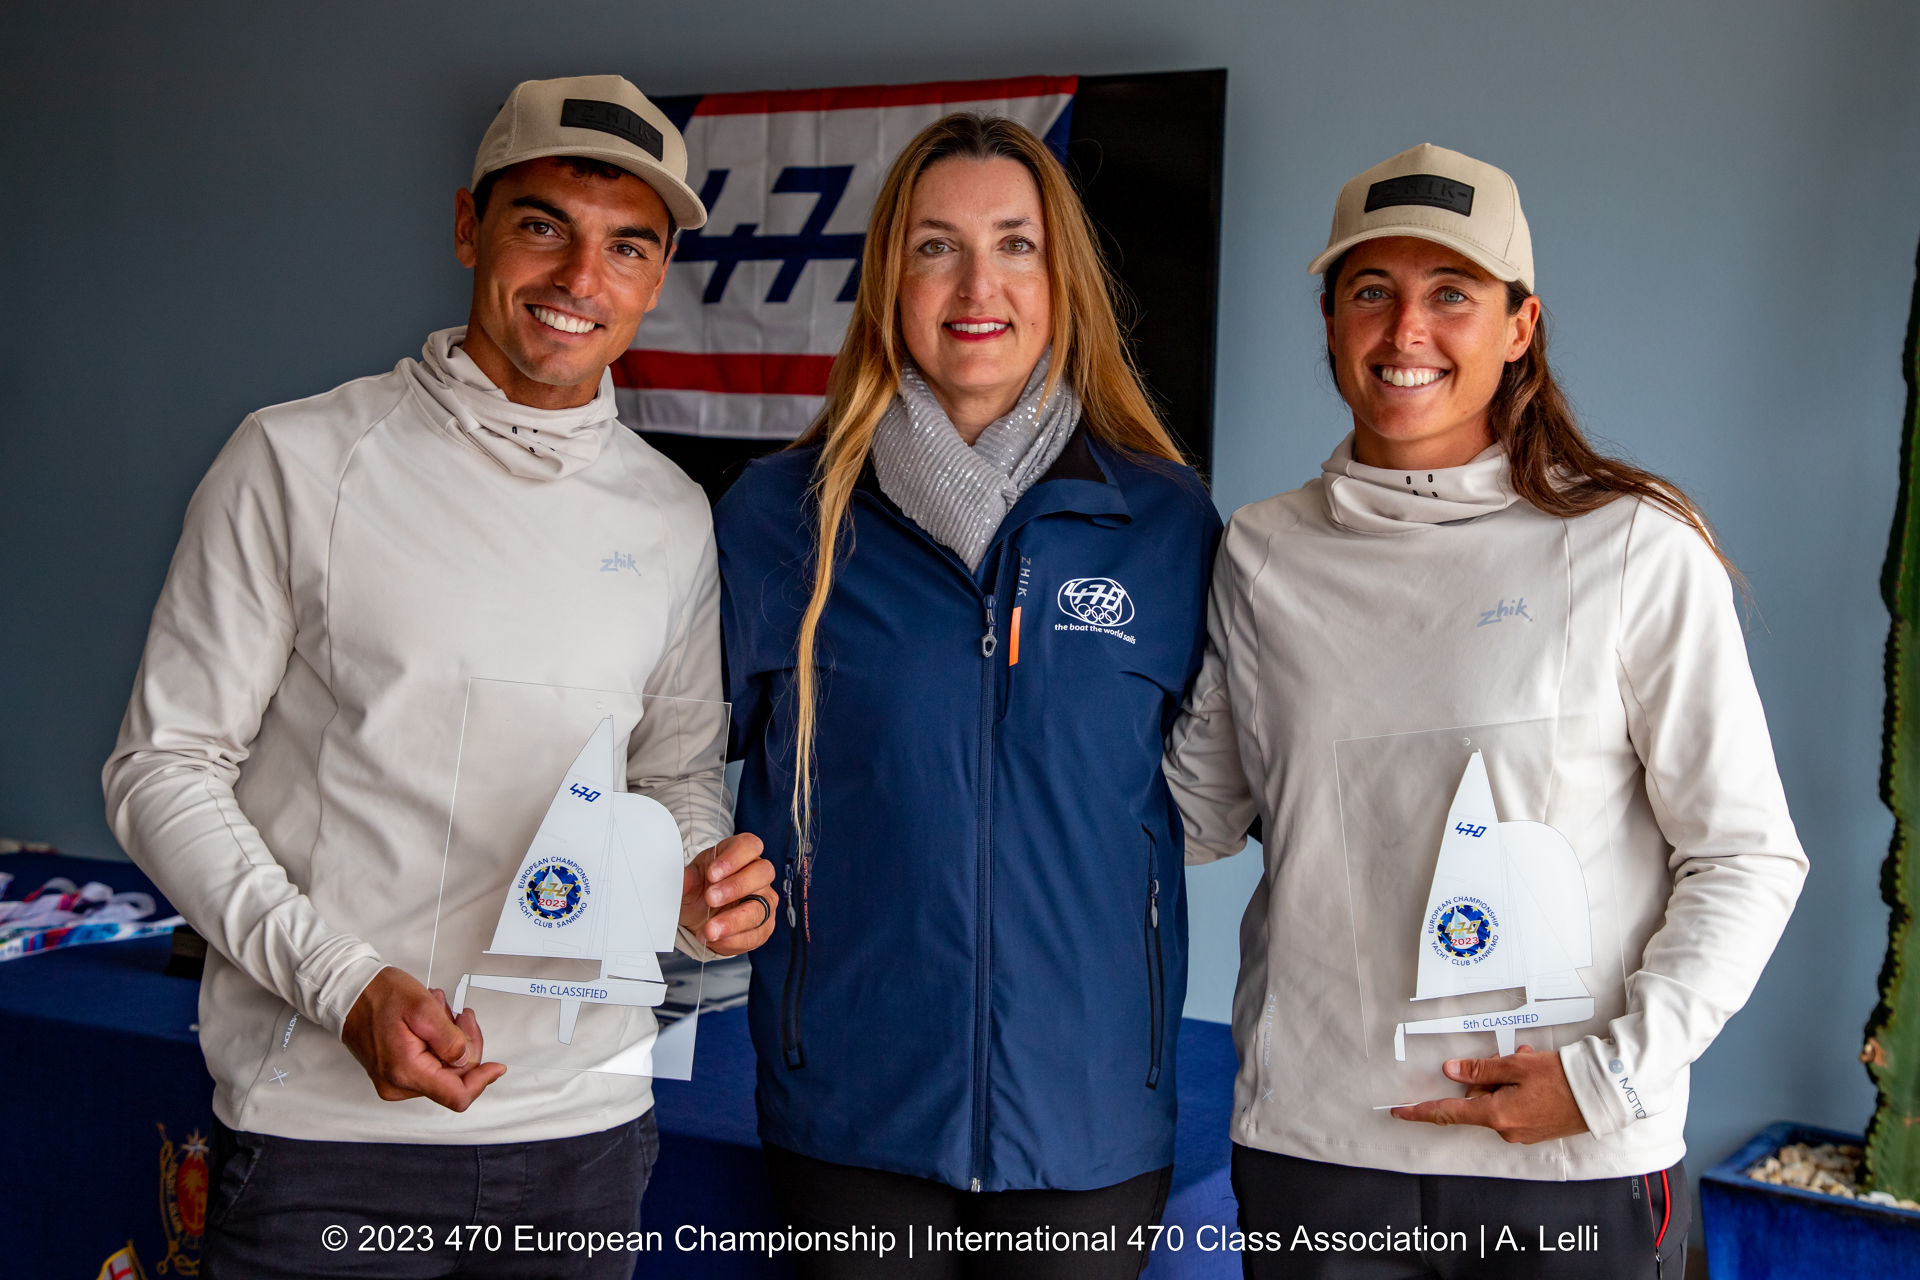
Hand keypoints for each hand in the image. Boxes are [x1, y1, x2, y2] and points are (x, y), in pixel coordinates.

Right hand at [340, 967, 505, 1110]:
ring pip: (445, 1069)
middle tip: (460, 1015)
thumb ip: (450, 1039)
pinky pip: (431, 1065)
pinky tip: (430, 1022)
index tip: (497, 1067)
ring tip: (437, 1012)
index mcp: (405, 1071)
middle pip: (455, 1078)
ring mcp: (395, 1082)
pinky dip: (438, 1043)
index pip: (456, 1095)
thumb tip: (467, 1061)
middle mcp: (398, 1085)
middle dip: (465, 1044)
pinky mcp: (396, 1074)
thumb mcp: (423, 1007)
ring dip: (451, 1039)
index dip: (481, 1081)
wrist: (349, 993)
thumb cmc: (378, 995)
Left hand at [680, 832, 776, 955]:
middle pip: (762, 873)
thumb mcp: (689, 882)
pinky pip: (757, 934)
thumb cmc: (699, 890)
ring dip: (733, 921)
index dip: (734, 858)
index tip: (712, 874)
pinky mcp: (764, 926)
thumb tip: (682, 879)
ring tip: (709, 929)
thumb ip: (686, 880)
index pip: (750, 846)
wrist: (698, 916)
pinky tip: (716, 939)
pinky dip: (734, 940)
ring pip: (761, 908)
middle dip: (736, 887)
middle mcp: (757, 874)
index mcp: (740, 853)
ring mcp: (764, 900)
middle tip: (711, 899)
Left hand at [1389, 1045, 1588, 1142]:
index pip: (1448, 1112)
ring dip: (1506, 1079)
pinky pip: (1514, 1107)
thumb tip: (1451, 1071)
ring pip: (1497, 1100)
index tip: (1400, 1111)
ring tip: (1529, 1061)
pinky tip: (1537, 1074)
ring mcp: (1522, 1133)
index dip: (1422, 1111)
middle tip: (1510, 1057)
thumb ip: (1481, 1069)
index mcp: (1496, 1114)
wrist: (1602, 1096)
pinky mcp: (1535, 1131)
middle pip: (1478, 1099)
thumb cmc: (1562, 1079)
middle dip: (1487, 1076)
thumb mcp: (1517, 1065)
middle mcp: (1506, 1129)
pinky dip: (1519, 1089)